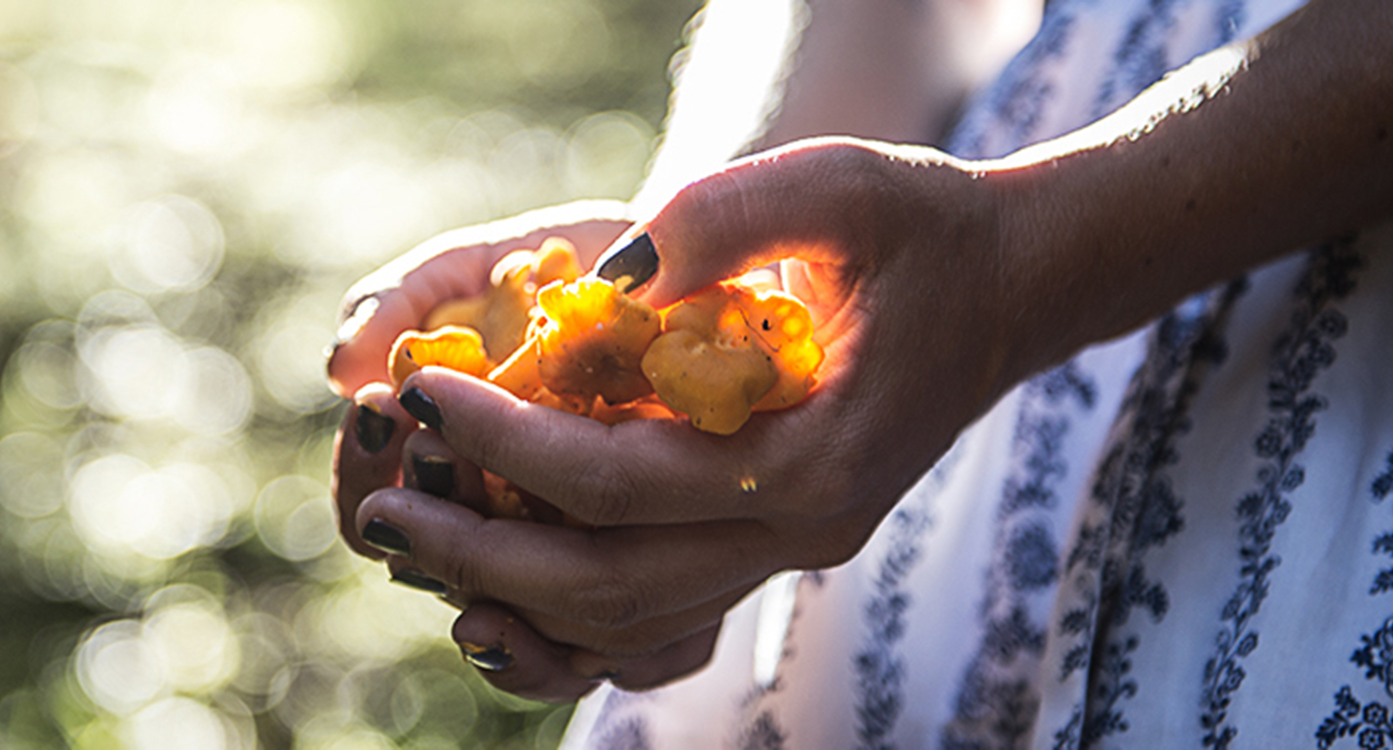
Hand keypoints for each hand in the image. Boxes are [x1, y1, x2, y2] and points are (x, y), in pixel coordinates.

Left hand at [356, 138, 1028, 699]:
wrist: (1012, 290)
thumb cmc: (927, 227)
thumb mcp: (844, 184)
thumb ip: (728, 216)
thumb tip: (603, 281)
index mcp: (813, 460)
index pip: (621, 479)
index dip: (507, 445)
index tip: (422, 396)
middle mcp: (800, 531)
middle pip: (608, 582)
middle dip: (479, 549)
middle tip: (380, 505)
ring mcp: (788, 552)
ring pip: (625, 618)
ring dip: (507, 586)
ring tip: (407, 531)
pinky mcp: (772, 544)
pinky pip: (655, 608)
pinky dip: (565, 602)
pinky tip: (491, 570)